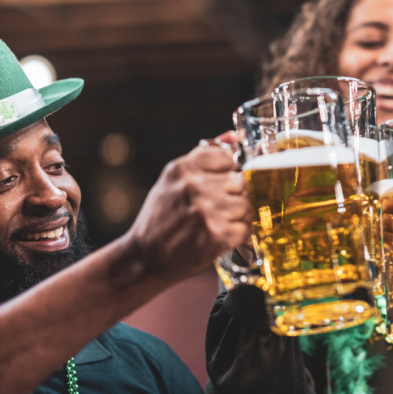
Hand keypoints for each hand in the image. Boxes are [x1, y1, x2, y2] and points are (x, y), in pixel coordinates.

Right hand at [124, 131, 249, 280]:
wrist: (145, 258)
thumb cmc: (161, 218)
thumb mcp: (172, 181)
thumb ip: (202, 157)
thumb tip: (234, 136)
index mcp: (183, 169)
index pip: (227, 156)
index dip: (227, 171)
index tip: (219, 184)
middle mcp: (195, 186)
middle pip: (240, 180)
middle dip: (234, 194)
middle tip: (217, 208)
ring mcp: (207, 211)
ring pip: (246, 204)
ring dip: (237, 215)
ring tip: (217, 222)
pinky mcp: (217, 235)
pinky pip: (247, 227)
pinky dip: (238, 234)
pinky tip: (220, 235)